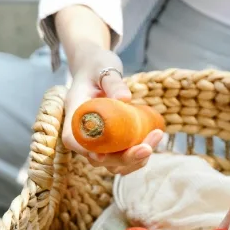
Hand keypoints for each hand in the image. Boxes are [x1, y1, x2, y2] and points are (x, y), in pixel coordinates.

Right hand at [62, 44, 162, 174]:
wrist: (97, 69)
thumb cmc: (97, 66)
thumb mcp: (103, 67)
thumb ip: (112, 81)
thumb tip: (125, 98)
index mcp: (75, 114)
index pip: (72, 140)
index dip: (85, 151)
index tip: (101, 156)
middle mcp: (85, 134)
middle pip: (98, 159)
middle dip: (125, 158)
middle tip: (148, 147)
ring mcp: (99, 143)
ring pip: (114, 164)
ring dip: (136, 159)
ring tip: (156, 136)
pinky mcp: (112, 145)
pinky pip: (124, 160)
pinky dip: (140, 156)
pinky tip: (154, 138)